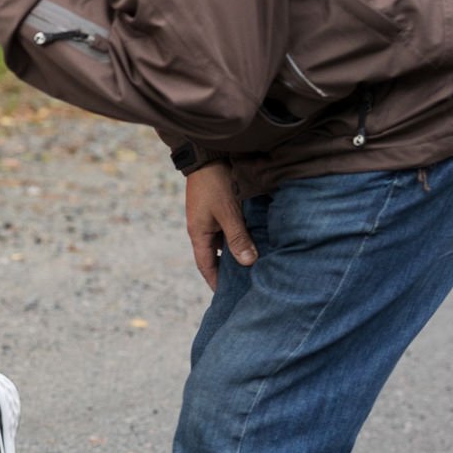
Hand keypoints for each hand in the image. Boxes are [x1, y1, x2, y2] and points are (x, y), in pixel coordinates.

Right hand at [184, 162, 257, 290]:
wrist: (205, 156)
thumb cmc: (214, 184)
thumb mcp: (228, 212)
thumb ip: (237, 237)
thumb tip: (248, 263)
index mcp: (199, 234)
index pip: (206, 266)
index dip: (215, 282)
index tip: (227, 296)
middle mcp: (201, 229)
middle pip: (213, 257)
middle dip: (226, 271)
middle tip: (244, 284)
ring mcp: (208, 219)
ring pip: (221, 243)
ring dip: (234, 253)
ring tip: (253, 265)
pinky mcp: (216, 209)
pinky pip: (226, 230)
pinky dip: (236, 238)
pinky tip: (252, 240)